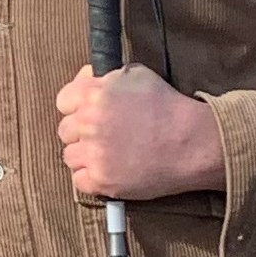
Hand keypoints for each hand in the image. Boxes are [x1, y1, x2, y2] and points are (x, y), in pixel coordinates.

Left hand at [57, 66, 225, 199]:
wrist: (192, 142)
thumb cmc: (168, 107)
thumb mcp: (136, 75)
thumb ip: (103, 77)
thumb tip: (84, 80)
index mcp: (94, 94)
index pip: (63, 102)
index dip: (75, 107)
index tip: (86, 114)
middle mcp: (89, 123)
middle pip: (65, 131)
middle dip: (81, 132)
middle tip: (105, 136)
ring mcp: (94, 153)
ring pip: (70, 156)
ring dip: (85, 156)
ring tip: (109, 154)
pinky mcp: (102, 180)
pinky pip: (79, 181)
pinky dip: (92, 178)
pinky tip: (110, 170)